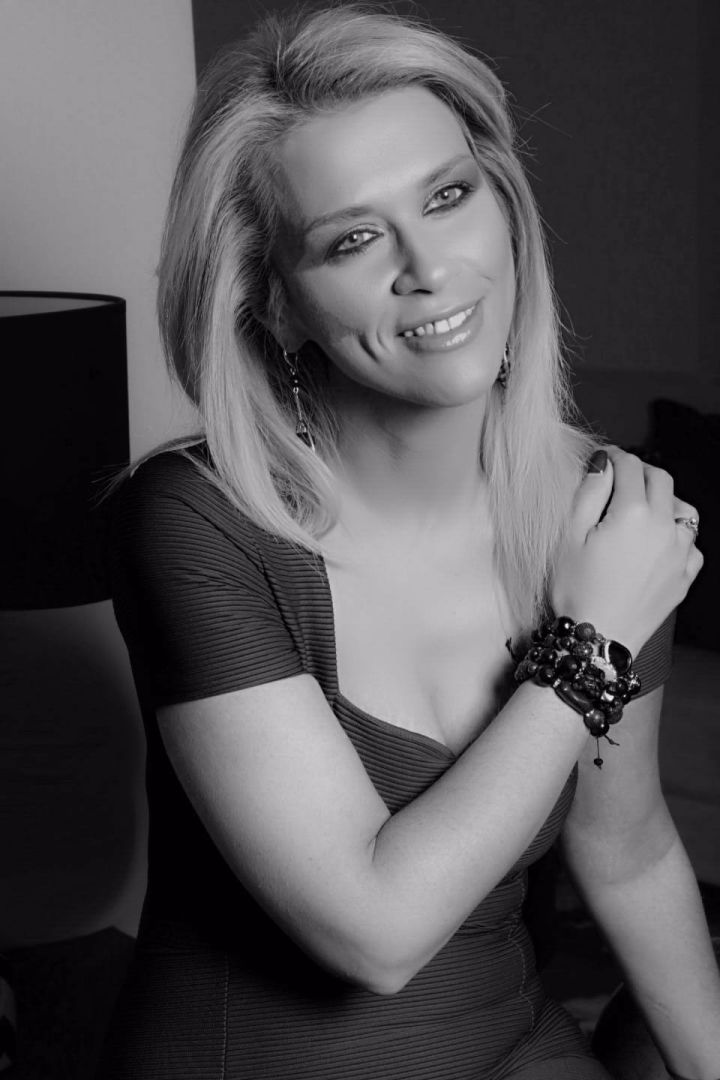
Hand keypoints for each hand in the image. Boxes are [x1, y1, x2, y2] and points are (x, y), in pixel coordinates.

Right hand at [550, 447, 702, 655]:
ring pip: (683, 509)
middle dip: (640, 471)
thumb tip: (602, 463)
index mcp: (633, 513)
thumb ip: (588, 493)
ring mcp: (680, 553)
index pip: (629, 466)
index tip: (602, 459)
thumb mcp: (568, 537)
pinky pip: (690, 542)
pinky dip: (676, 533)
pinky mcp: (685, 575)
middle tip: (619, 477)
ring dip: (663, 499)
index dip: (614, 457)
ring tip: (642, 507)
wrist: (597, 641)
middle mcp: (665, 528)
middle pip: (660, 480)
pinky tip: (657, 541)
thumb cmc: (576, 590)